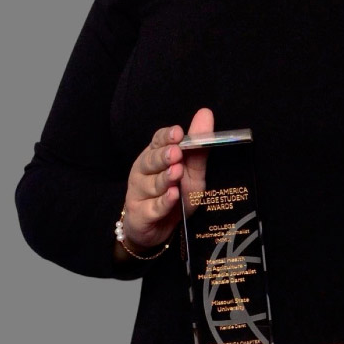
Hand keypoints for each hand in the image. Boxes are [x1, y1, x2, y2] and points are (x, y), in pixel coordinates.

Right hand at [118, 108, 213, 255]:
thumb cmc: (176, 194)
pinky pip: (152, 207)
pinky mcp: (140, 215)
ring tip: (176, 173)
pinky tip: (172, 196)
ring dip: (164, 179)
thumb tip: (205, 113)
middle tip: (176, 153)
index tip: (178, 133)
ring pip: (151, 184)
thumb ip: (199, 147)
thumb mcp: (193, 171)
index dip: (166, 137)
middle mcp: (142, 171)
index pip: (157, 141)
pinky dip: (163, 202)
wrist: (160, 229)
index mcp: (155, 155)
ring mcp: (138, 193)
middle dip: (163, 157)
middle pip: (150, 160)